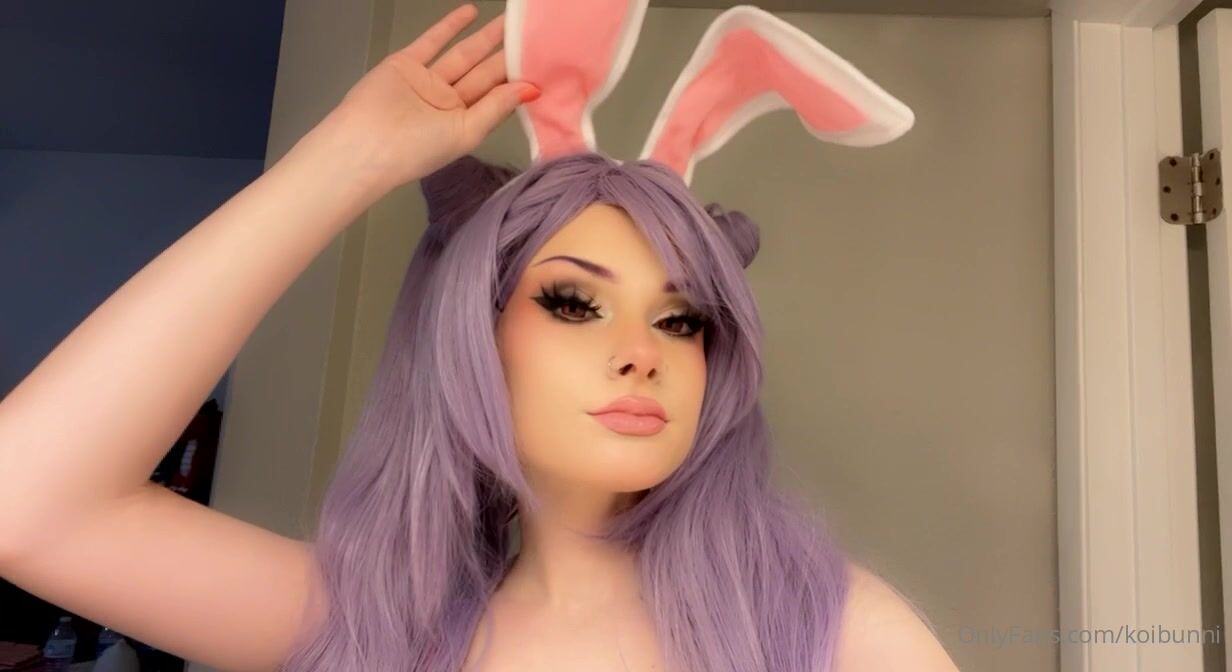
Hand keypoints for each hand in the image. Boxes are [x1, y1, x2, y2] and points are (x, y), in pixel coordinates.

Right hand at [321, 4, 538, 195]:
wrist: (365, 144)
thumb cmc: (418, 148)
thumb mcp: (465, 132)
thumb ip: (497, 107)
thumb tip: (533, 89)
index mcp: (465, 124)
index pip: (497, 97)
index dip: (519, 80)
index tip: (545, 63)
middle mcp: (449, 103)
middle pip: (485, 74)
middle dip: (507, 56)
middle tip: (533, 36)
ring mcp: (428, 81)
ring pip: (464, 55)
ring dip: (486, 38)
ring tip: (510, 21)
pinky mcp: (406, 63)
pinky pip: (432, 41)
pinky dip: (450, 26)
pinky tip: (471, 12)